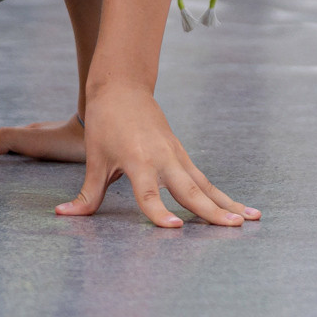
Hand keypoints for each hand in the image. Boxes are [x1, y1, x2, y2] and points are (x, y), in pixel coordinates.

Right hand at [0, 114, 84, 162]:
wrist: (98, 126)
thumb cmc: (68, 139)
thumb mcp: (33, 141)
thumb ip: (7, 141)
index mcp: (23, 135)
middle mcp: (31, 132)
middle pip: (0, 134)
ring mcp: (44, 135)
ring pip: (14, 137)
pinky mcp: (57, 139)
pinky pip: (28, 140)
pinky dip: (15, 143)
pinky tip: (23, 147)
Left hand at [63, 84, 255, 227]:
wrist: (122, 86)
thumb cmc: (105, 122)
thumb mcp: (94, 159)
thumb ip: (87, 193)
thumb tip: (64, 214)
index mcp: (138, 160)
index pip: (149, 193)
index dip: (159, 213)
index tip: (174, 230)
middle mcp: (163, 158)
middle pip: (190, 190)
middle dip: (212, 210)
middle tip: (234, 226)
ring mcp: (176, 155)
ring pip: (205, 184)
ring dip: (228, 203)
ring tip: (252, 218)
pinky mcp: (182, 154)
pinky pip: (204, 179)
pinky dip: (221, 194)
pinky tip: (238, 208)